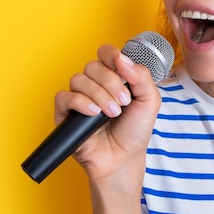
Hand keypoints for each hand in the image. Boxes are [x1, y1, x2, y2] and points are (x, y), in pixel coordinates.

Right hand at [54, 44, 160, 186]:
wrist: (123, 159)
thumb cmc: (135, 131)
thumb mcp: (149, 101)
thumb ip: (141, 76)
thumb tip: (123, 59)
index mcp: (114, 77)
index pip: (106, 53)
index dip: (112, 56)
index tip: (122, 68)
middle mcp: (95, 84)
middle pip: (93, 65)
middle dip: (111, 83)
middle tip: (123, 103)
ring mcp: (79, 97)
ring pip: (79, 79)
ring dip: (99, 95)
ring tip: (112, 113)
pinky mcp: (65, 113)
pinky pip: (64, 96)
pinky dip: (80, 102)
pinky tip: (93, 113)